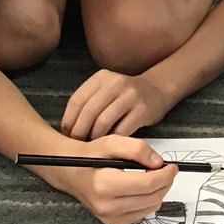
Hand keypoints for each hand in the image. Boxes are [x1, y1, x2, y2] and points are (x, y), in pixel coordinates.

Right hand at [46, 134, 177, 223]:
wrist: (71, 172)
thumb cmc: (90, 156)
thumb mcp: (112, 142)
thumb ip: (137, 149)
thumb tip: (157, 162)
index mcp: (105, 185)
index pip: (147, 184)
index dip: (165, 175)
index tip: (172, 166)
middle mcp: (106, 205)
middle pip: (151, 197)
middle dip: (164, 183)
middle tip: (165, 170)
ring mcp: (109, 217)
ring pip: (149, 208)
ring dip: (158, 192)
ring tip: (153, 178)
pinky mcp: (112, 223)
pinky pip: (141, 215)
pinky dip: (148, 202)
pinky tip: (143, 190)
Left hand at [61, 70, 176, 139]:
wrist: (157, 89)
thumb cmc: (126, 95)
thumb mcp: (106, 89)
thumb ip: (89, 102)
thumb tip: (69, 129)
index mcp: (101, 77)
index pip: (77, 100)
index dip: (69, 120)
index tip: (67, 134)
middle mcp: (115, 83)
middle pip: (89, 112)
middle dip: (80, 132)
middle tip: (78, 144)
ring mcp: (130, 96)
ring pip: (103, 122)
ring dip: (95, 138)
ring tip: (93, 146)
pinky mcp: (142, 110)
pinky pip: (122, 131)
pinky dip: (113, 141)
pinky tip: (110, 145)